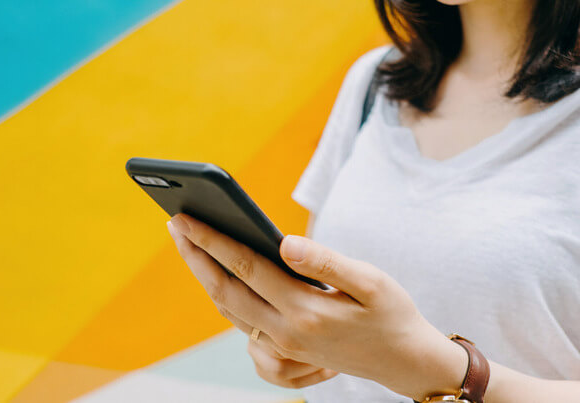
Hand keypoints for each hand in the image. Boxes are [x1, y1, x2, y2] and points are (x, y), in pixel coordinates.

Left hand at [166, 213, 465, 399]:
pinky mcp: (284, 354)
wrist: (405, 361)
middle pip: (224, 291)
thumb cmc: (392, 314)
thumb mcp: (370, 281)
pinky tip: (224, 280)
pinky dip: (226, 303)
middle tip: (174, 224)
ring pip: (229, 311)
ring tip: (191, 245)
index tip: (186, 218)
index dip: (212, 240)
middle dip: (196, 257)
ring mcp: (283, 348)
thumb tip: (284, 242)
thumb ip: (325, 261)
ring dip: (206, 277)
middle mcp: (286, 334)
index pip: (246, 267)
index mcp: (305, 311)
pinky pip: (243, 329)